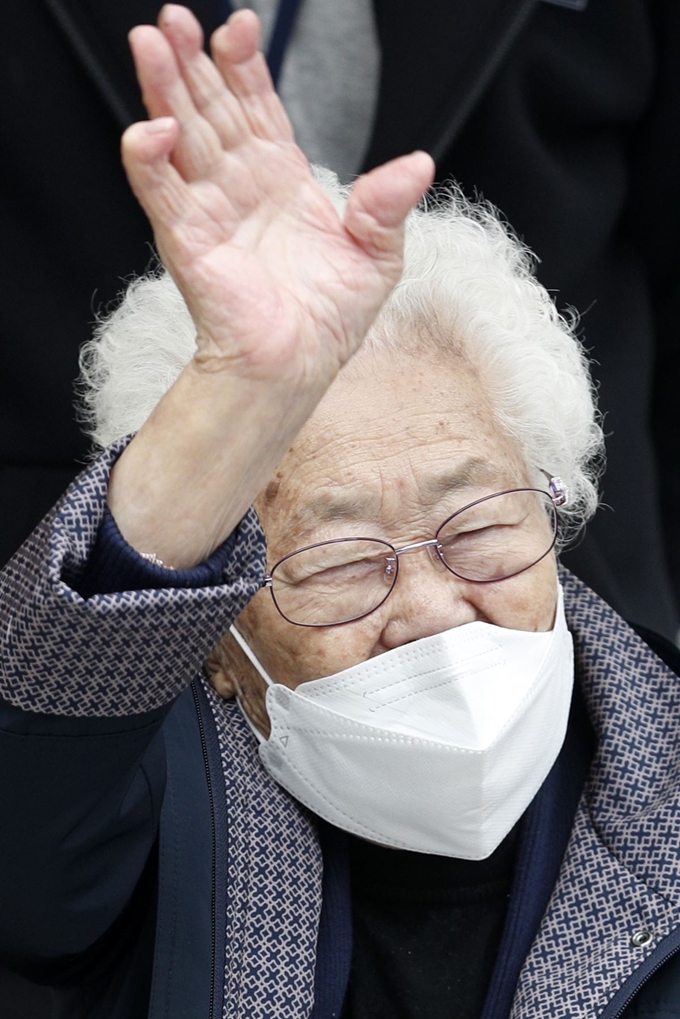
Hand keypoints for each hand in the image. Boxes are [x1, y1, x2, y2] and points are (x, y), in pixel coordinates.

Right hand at [122, 5, 433, 389]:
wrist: (299, 367)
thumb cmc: (331, 320)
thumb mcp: (377, 257)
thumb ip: (389, 207)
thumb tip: (419, 163)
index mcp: (284, 181)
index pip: (258, 107)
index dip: (246, 66)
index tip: (241, 26)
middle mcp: (242, 187)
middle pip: (212, 109)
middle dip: (194, 62)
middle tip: (174, 18)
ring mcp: (211, 210)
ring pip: (182, 137)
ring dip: (164, 89)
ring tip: (151, 42)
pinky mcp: (188, 241)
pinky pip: (162, 192)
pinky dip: (150, 160)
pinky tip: (153, 128)